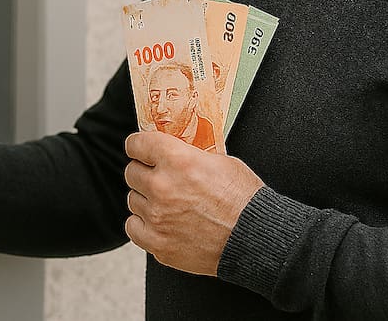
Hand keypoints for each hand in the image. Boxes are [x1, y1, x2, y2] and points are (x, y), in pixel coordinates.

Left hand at [124, 131, 264, 275]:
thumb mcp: (221, 161)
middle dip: (145, 173)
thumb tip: (174, 150)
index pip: (137, 144)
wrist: (255, 239)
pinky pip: (133, 227)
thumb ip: (190, 154)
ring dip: (146, 199)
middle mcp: (162, 187)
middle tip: (160, 178)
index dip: (139, 146)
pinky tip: (159, 222)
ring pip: (133, 199)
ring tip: (167, 203)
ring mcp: (157, 217)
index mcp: (178, 160)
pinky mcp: (158, 243)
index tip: (140, 149)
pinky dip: (144, 224)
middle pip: (131, 172)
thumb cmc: (244, 201)